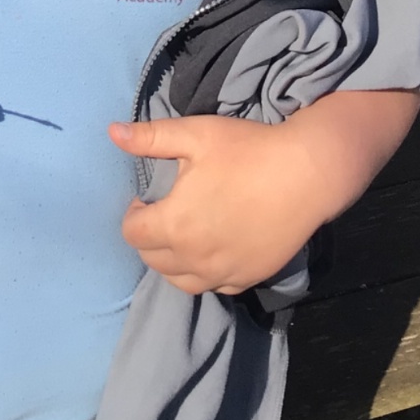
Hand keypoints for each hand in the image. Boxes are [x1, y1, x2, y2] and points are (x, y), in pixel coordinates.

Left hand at [109, 89, 419, 295]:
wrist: (308, 173)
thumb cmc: (247, 150)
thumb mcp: (195, 135)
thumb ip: (149, 138)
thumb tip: (112, 133)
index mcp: (174, 224)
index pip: (133, 234)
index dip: (133, 215)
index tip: (145, 199)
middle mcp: (195, 258)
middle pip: (153, 261)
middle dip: (149, 238)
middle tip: (163, 214)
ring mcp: (225, 272)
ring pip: (182, 282)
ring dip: (173, 261)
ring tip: (183, 235)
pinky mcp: (251, 277)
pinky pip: (216, 286)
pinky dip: (206, 273)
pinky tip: (213, 249)